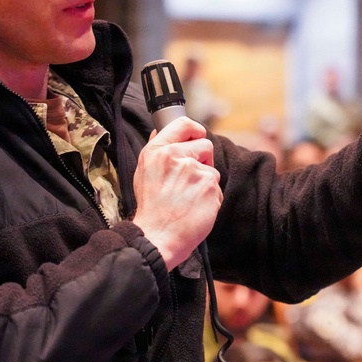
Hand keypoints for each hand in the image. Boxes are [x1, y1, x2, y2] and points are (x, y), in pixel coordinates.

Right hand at [131, 117, 222, 270]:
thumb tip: (164, 129)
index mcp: (157, 151)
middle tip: (189, 180)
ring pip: (212, 169)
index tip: (197, 137)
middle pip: (205, 145)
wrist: (157, 236)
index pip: (184, 124)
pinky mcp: (210, 187)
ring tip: (188, 198)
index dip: (196, 130)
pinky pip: (217, 188)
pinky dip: (211, 198)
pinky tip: (196, 208)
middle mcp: (176, 156)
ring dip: (206, 182)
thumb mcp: (143, 172)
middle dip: (203, 160)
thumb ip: (157, 150)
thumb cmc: (150, 208)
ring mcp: (194, 171)